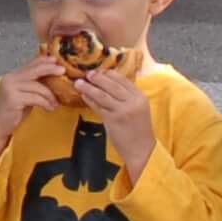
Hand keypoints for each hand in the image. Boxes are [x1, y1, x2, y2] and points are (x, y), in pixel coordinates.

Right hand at [0, 57, 71, 164]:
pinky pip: (35, 98)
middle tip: (63, 71)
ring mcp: (10, 88)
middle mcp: (10, 79)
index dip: (44, 61)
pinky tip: (50, 109)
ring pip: (37, 86)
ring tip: (56, 103)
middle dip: (50, 69)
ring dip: (50, 95)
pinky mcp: (13, 99)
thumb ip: (33, 85)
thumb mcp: (24, 95)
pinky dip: (45, 103)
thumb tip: (52, 79)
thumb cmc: (12, 112)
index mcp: (12, 76)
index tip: (56, 61)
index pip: (31, 64)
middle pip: (34, 70)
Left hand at [72, 64, 157, 180]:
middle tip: (88, 73)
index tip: (100, 70)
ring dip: (89, 88)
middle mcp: (132, 102)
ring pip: (102, 95)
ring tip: (79, 83)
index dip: (110, 74)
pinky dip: (90, 100)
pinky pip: (98, 107)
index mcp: (140, 96)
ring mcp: (123, 111)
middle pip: (112, 85)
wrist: (142, 150)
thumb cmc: (138, 130)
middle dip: (98, 78)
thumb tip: (108, 85)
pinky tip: (84, 96)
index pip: (123, 80)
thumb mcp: (138, 109)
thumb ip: (127, 97)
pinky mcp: (113, 120)